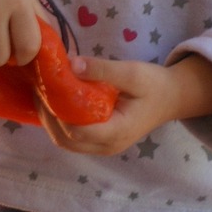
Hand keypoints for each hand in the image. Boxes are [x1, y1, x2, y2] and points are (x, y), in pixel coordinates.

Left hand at [37, 54, 211, 155]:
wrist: (172, 97)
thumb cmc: (154, 84)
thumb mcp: (132, 72)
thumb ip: (103, 70)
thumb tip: (71, 65)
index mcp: (115, 132)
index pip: (76, 130)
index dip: (56, 112)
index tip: (45, 87)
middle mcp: (107, 146)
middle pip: (66, 140)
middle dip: (47, 117)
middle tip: (38, 89)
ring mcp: (104, 147)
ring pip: (67, 142)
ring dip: (51, 121)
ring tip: (42, 94)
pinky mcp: (101, 141)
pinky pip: (73, 138)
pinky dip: (60, 123)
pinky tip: (54, 103)